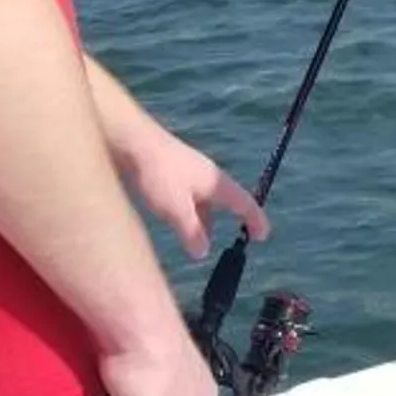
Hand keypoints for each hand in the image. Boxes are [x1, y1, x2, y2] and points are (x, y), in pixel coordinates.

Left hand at [122, 122, 269, 261]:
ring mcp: (191, 171)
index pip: (245, 203)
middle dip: (230, 221)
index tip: (262, 236)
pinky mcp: (173, 170)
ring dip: (207, 219)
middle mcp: (208, 175)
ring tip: (199, 239)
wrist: (133, 142)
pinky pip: (191, 196)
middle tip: (232, 240)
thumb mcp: (177, 209)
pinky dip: (191, 211)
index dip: (255, 220)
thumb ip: (192, 232)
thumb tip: (202, 253)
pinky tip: (176, 218)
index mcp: (217, 183)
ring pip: (206, 200)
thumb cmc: (159, 174)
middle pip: (227, 201)